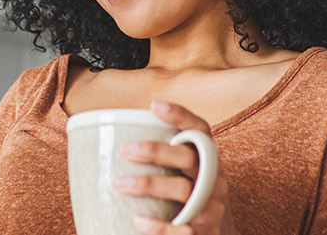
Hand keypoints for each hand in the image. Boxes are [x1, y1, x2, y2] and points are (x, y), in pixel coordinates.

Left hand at [117, 101, 238, 234]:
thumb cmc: (194, 199)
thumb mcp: (192, 175)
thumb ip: (168, 160)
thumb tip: (112, 141)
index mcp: (208, 160)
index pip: (200, 130)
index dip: (181, 116)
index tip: (154, 105)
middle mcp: (214, 179)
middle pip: (188, 158)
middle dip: (156, 151)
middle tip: (125, 150)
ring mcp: (212, 206)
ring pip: (183, 189)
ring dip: (150, 184)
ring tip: (120, 184)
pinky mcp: (206, 232)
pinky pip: (183, 229)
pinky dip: (159, 226)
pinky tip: (138, 221)